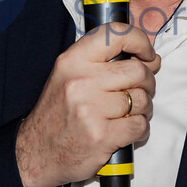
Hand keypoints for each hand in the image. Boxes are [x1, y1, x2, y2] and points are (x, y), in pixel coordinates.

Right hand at [16, 23, 159, 186]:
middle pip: (137, 71)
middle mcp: (80, 81)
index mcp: (72, 61)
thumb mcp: (68, 75)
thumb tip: (150, 58)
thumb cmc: (57, 113)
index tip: (148, 55)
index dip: (140, 41)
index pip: (115, 34)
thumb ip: (102, 62)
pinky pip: (139, 125)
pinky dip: (140, 129)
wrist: (36, 152)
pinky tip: (126, 130)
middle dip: (148, 82)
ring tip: (130, 113)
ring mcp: (90, 110)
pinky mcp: (101, 136)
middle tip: (141, 91)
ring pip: (142, 100)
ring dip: (144, 108)